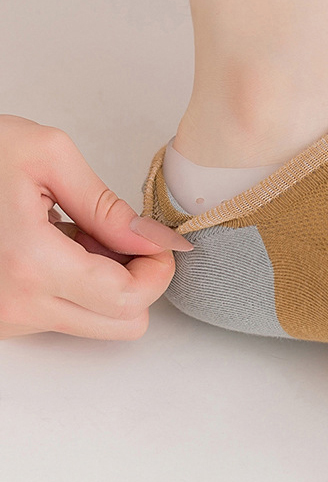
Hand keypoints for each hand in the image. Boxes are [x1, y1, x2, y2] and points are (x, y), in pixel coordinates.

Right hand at [0, 116, 190, 339]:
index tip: (156, 240)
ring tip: (77, 232)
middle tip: (126, 238)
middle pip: (119, 326)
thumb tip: (151, 238)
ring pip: (91, 323)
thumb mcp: (47, 155)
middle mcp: (17, 304)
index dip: (157, 269)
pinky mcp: (1, 318)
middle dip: (138, 282)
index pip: (127, 299)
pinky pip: (58, 315)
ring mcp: (6, 318)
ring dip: (102, 283)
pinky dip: (72, 286)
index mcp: (32, 263)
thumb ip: (106, 204)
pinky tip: (54, 245)